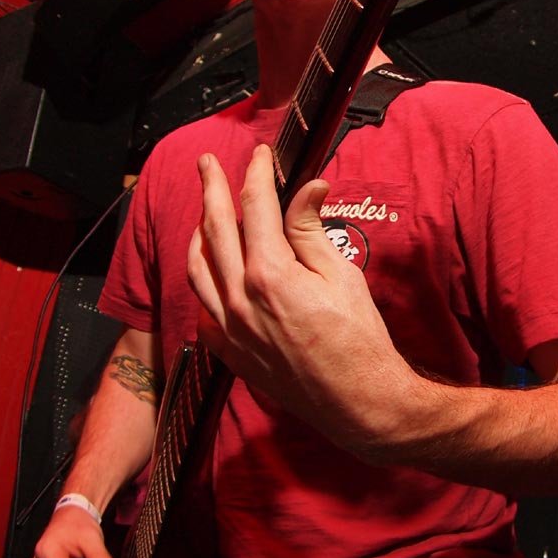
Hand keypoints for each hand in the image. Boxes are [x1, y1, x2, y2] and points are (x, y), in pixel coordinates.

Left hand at [187, 146, 418, 455]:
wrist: (358, 402)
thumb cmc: (359, 340)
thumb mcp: (341, 275)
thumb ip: (311, 229)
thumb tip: (307, 188)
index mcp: (270, 275)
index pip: (254, 207)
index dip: (255, 174)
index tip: (260, 156)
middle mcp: (241, 300)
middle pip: (215, 229)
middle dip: (210, 188)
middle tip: (206, 163)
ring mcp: (230, 329)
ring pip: (197, 269)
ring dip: (198, 234)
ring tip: (204, 213)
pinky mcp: (230, 353)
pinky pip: (204, 308)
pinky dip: (204, 282)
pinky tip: (214, 272)